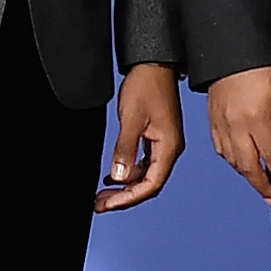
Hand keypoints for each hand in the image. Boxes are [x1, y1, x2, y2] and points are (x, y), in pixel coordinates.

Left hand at [97, 65, 184, 211]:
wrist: (155, 66)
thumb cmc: (147, 87)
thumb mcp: (131, 119)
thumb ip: (125, 149)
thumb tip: (119, 177)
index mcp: (169, 147)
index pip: (151, 185)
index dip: (129, 198)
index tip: (108, 204)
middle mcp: (169, 149)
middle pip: (149, 185)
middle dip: (125, 197)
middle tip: (100, 205)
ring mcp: (164, 144)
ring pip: (145, 176)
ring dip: (125, 187)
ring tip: (103, 194)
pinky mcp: (157, 138)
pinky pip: (144, 164)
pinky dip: (128, 173)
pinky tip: (113, 176)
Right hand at [206, 66, 270, 203]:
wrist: (234, 48)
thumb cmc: (265, 66)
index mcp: (257, 119)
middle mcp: (236, 125)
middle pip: (248, 165)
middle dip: (261, 184)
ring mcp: (221, 122)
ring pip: (231, 159)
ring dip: (245, 175)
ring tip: (258, 184)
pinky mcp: (212, 118)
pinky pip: (219, 147)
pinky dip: (230, 160)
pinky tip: (239, 164)